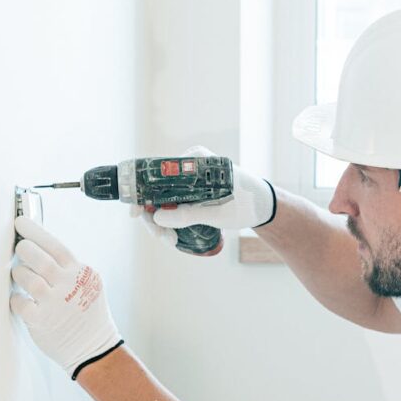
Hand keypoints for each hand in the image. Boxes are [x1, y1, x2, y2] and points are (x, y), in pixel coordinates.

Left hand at [10, 217, 122, 378]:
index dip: (35, 231)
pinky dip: (16, 298)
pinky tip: (21, 299)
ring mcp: (55, 304)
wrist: (94, 347)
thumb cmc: (88, 314)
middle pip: (39, 259)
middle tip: (20, 250)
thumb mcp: (88, 285)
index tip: (20, 222)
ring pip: (27, 278)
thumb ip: (69, 269)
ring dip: (19, 274)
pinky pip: (19, 302)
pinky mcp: (42, 321)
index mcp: (82, 273)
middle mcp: (69, 286)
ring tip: (21, 276)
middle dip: (24, 251)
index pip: (56, 246)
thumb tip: (38, 248)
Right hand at [135, 146, 274, 247]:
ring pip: (162, 198)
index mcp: (195, 160)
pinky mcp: (191, 189)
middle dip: (154, 216)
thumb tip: (156, 217)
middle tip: (163, 239)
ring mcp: (189, 177)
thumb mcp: (218, 213)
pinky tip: (173, 235)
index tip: (136, 214)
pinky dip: (169, 218)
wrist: (264, 206)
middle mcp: (188, 164)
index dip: (141, 194)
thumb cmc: (246, 204)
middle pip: (156, 189)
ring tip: (171, 241)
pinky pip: (171, 202)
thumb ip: (188, 215)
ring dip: (161, 221)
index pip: (156, 174)